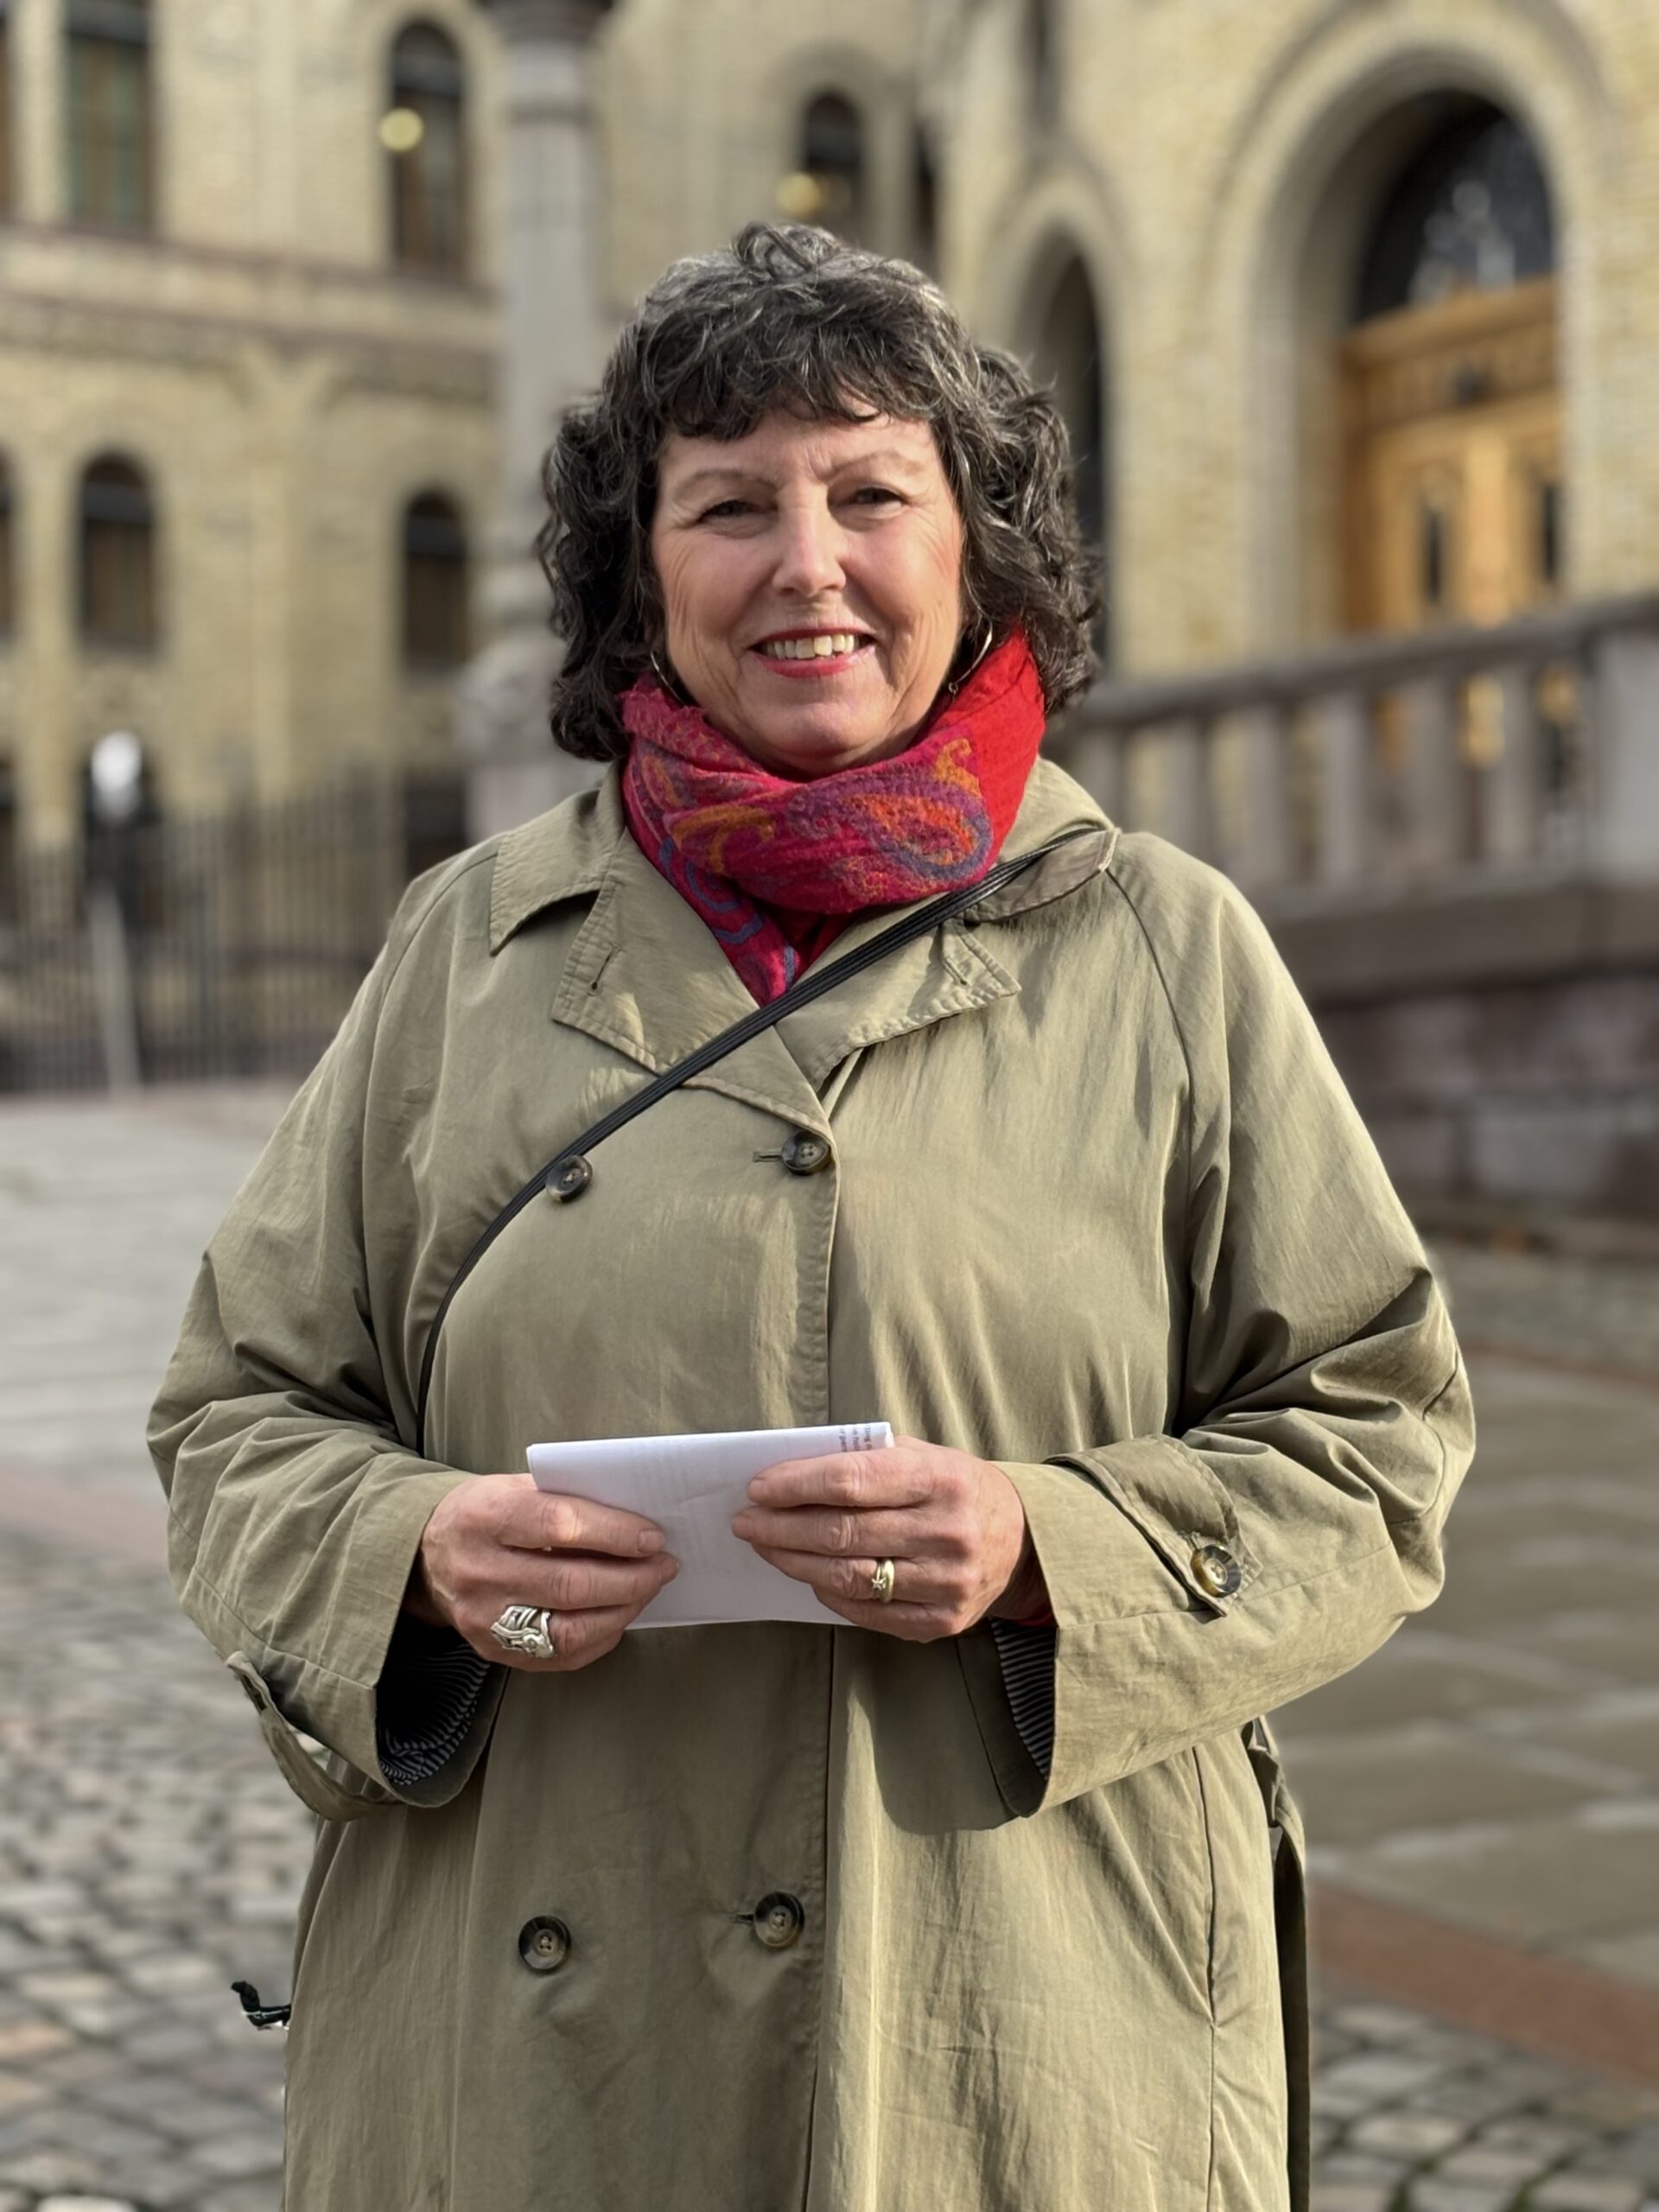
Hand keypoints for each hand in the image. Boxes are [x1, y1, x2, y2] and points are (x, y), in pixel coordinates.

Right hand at [411, 1473, 677, 1671]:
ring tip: (646, 1591)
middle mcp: (479, 1572)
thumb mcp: (515, 1487)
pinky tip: (617, 1617)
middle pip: (569, 1585)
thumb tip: (636, 1521)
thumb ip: (567, 1500)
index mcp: (485, 1517)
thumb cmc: (486, 1513)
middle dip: (630, 1578)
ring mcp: (484, 1619)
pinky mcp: (492, 1650)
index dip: (614, 1533)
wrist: (426, 1555)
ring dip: (621, 1611)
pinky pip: (558, 1657)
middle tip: (663, 1566)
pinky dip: (599, 1639)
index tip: (653, 1537)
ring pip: (568, 1630)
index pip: (559, 1526)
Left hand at [730, 1438, 1046, 1640]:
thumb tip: (791, 1471)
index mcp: (941, 1479)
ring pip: (849, 1576)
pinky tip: (807, 1574)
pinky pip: (867, 1611)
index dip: (797, 1485)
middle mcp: (947, 1533)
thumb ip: (868, 1461)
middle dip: (782, 1526)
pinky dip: (828, 1592)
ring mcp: (946, 1583)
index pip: (853, 1481)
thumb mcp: (925, 1456)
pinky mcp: (941, 1622)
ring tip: (765, 1546)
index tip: (757, 1487)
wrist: (1022, 1541)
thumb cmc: (956, 1488)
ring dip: (794, 1562)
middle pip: (843, 1533)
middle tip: (746, 1521)